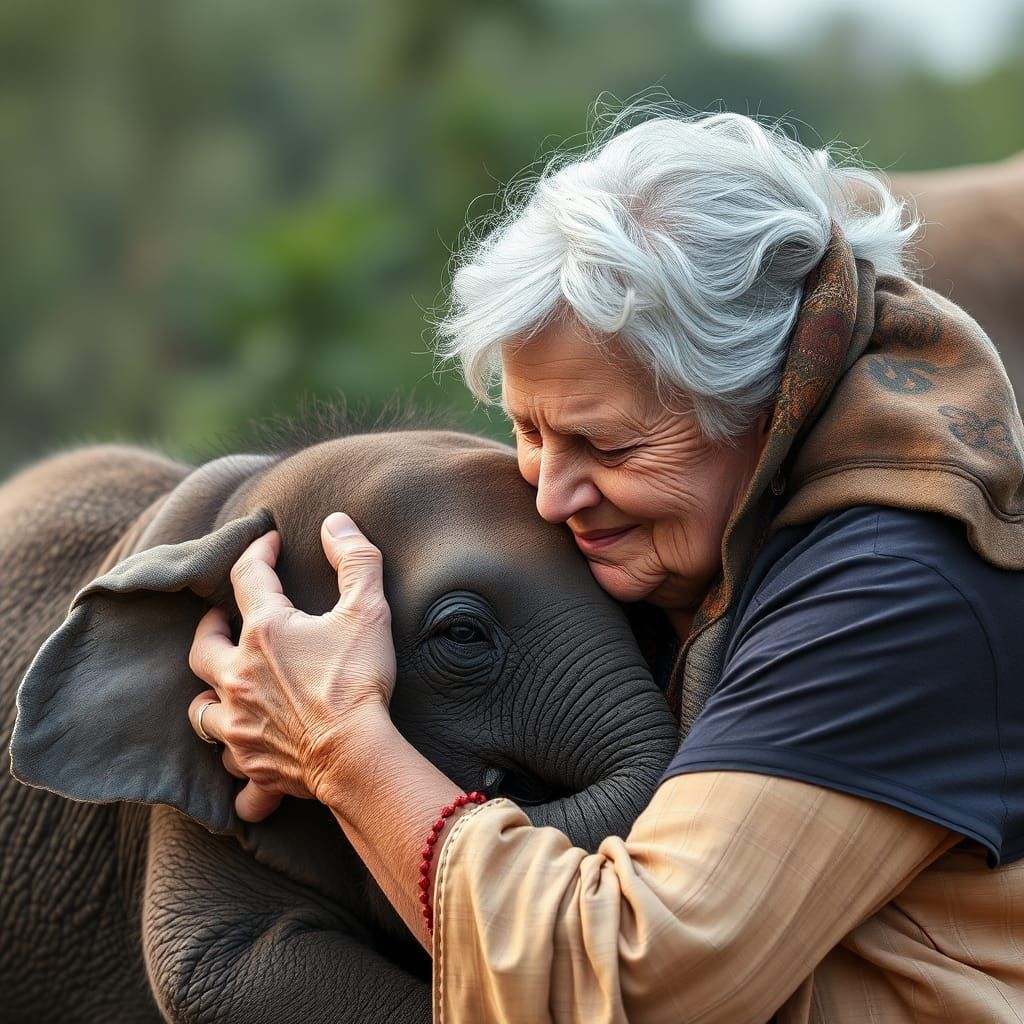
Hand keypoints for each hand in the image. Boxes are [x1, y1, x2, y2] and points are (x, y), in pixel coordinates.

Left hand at [187, 512, 396, 821]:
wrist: (355, 756)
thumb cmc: (359, 681)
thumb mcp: (368, 610)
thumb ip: (356, 560)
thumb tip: (335, 524)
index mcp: (264, 633)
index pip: (248, 576)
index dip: (258, 551)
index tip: (269, 542)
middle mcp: (237, 677)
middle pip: (202, 647)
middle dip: (209, 629)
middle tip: (221, 621)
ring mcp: (238, 724)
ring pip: (203, 712)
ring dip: (208, 699)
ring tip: (221, 691)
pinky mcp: (250, 765)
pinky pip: (233, 774)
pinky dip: (239, 769)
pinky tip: (247, 767)